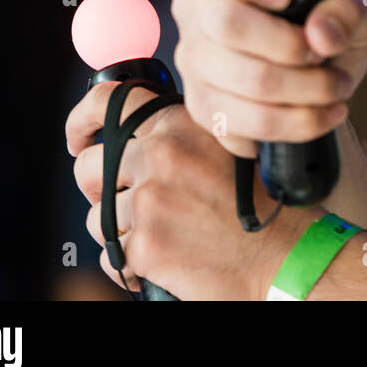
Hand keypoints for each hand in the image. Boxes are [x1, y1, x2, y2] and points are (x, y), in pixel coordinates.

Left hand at [66, 80, 318, 299]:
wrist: (287, 256)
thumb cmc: (266, 204)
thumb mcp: (230, 146)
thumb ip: (183, 135)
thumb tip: (137, 138)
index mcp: (182, 125)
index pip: (110, 102)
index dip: (82, 120)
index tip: (79, 138)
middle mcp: (162, 156)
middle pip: (89, 167)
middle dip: (101, 188)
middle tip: (127, 201)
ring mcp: (150, 202)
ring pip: (95, 216)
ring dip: (119, 230)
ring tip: (161, 234)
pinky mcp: (145, 246)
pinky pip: (110, 257)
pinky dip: (128, 264)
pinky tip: (160, 261)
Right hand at [171, 0, 366, 156]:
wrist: (321, 87)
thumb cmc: (326, 34)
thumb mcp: (351, 10)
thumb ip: (348, 7)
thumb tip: (322, 34)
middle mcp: (197, 16)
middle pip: (228, 24)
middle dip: (291, 44)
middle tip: (323, 53)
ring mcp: (194, 65)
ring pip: (248, 80)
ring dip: (308, 88)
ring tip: (338, 86)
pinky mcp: (205, 111)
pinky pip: (251, 123)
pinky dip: (300, 122)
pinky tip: (325, 114)